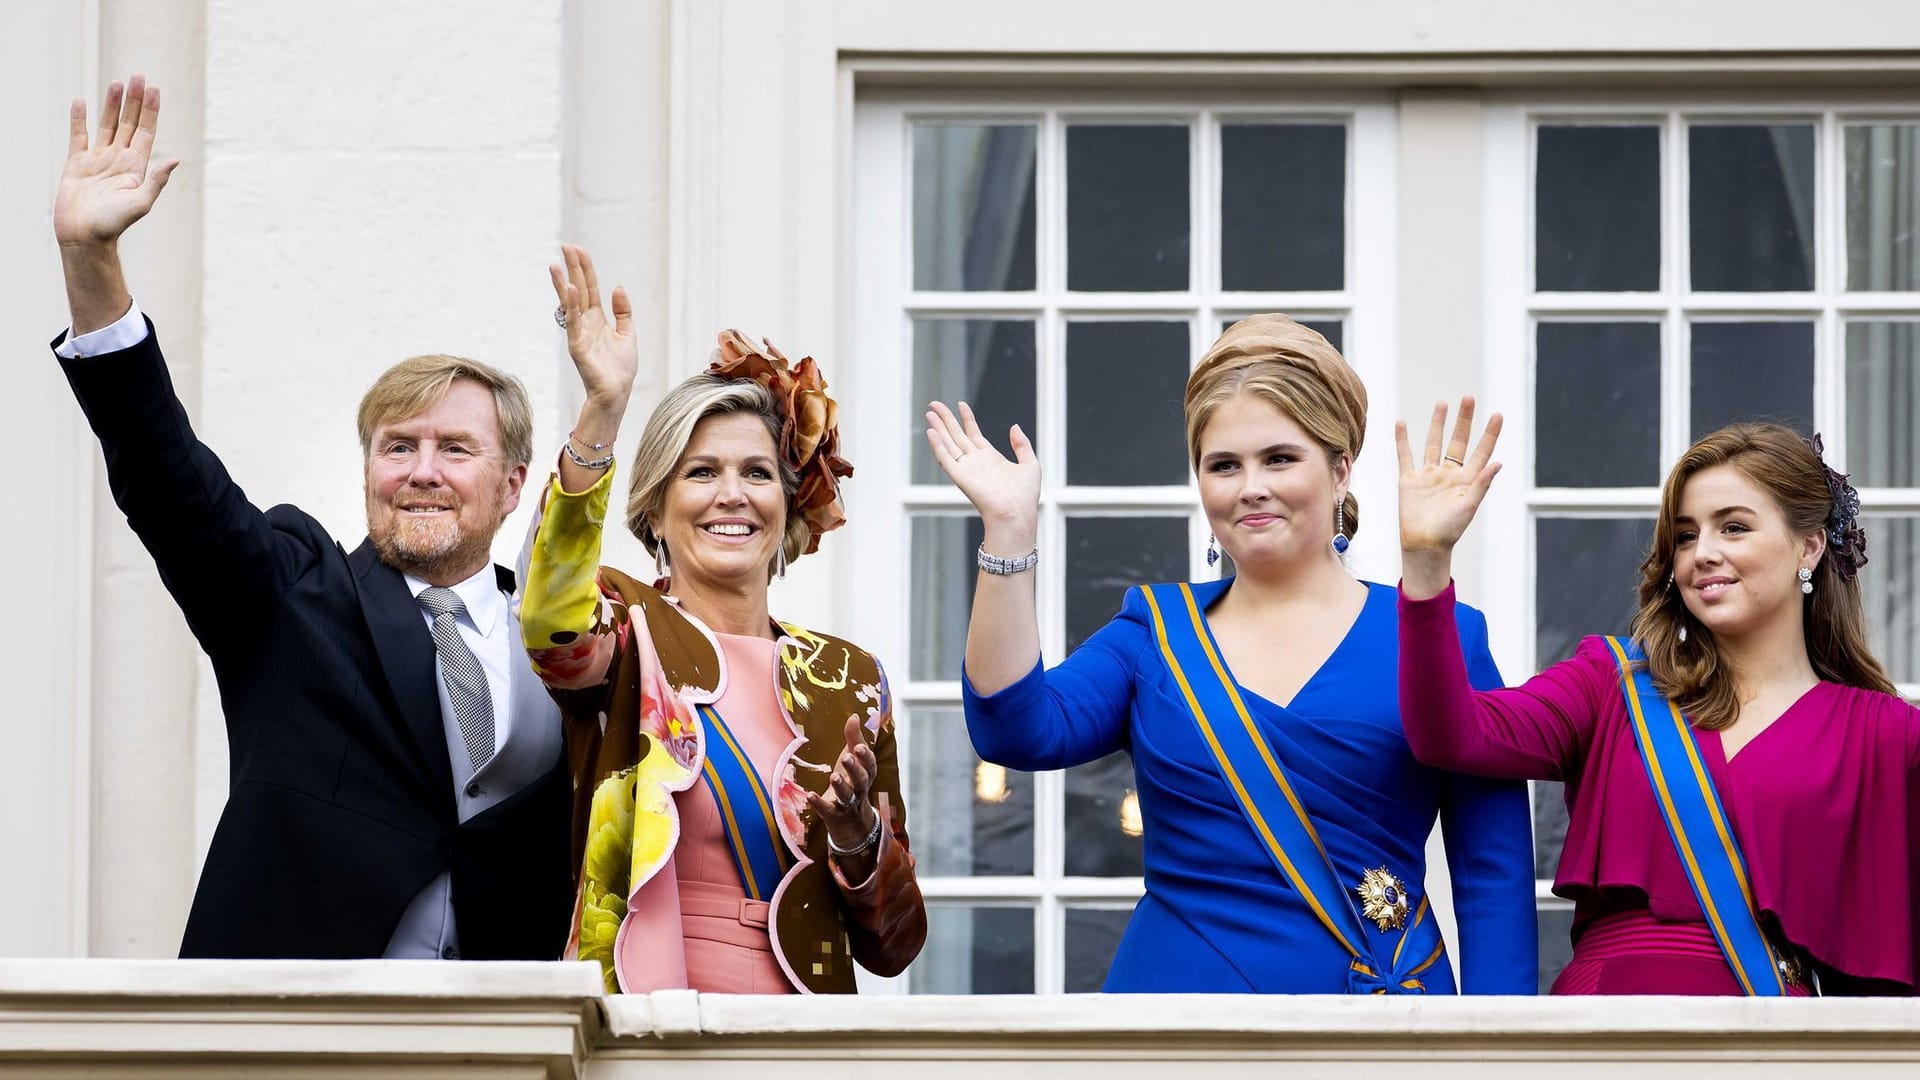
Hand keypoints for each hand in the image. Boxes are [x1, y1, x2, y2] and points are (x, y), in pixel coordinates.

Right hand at [54, 75, 178, 248]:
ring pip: (106, 125)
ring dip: (111, 104)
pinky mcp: (76, 163)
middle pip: (128, 123)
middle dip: (134, 100)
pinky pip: (78, 136)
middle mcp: (119, 159)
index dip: (151, 110)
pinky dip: (80, 119)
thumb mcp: (140, 202)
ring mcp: (97, 160)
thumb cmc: (114, 224)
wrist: (84, 237)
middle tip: (137, 76)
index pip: (146, 131)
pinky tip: (82, 102)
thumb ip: (157, 181)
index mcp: (136, 166)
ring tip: (116, 82)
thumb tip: (175, 160)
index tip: (154, 89)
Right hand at [549, 244, 635, 410]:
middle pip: (578, 290)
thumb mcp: (628, 333)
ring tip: (556, 265)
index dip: (585, 268)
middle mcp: (585, 323)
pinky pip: (573, 322)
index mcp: (597, 319)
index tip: (578, 249)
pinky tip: (569, 290)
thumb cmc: (620, 368)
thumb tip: (617, 286)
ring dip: (563, 284)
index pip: (590, 288)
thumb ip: (623, 311)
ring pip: (570, 303)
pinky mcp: (577, 346)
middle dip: (572, 268)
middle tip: (565, 246)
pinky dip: (571, 306)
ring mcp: (579, 333)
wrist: (617, 393)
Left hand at [805, 716, 878, 851]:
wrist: (851, 820)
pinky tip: (810, 795)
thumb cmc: (852, 781)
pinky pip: (827, 810)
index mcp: (865, 774)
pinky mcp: (834, 814)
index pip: (870, 765)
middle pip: (861, 779)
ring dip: (841, 786)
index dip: (865, 757)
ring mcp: (847, 803)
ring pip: (847, 796)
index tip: (859, 746)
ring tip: (833, 776)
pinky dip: (819, 803)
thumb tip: (853, 715)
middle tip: (847, 757)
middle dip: (854, 768)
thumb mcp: (854, 760)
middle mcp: (859, 789)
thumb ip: (853, 738)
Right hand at [925, 401, 1039, 541]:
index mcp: (991, 458)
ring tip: (930, 412)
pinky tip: (931, 432)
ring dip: (938, 428)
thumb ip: (1022, 445)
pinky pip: (946, 459)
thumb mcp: (1030, 464)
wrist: (1017, 515)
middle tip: (935, 404)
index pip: (974, 434)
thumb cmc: (1025, 497)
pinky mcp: (960, 478)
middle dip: (946, 419)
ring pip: (949, 444)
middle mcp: (976, 462)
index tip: (961, 404)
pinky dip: (937, 446)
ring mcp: (967, 469)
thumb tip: (1014, 426)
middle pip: (957, 435)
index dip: (967, 418)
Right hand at [1396, 397, 1502, 552]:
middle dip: (1464, 420)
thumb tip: (1497, 463)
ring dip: (1438, 423)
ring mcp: (1429, 475)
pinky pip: (1405, 455)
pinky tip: (1401, 423)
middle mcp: (1449, 474)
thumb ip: (1482, 484)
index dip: (1490, 433)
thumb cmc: (1449, 531)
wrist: (1423, 545)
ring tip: (1442, 404)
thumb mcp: (1469, 507)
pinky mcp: (1409, 480)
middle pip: (1458, 441)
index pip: (1481, 451)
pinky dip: (1402, 440)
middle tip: (1468, 398)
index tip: (1497, 414)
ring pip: (1434, 443)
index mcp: (1467, 480)